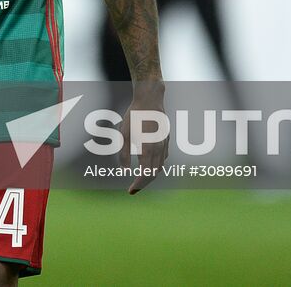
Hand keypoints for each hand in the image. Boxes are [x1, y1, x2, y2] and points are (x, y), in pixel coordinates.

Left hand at [120, 80, 167, 194]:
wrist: (150, 100)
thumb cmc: (135, 116)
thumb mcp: (124, 134)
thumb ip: (123, 154)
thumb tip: (124, 170)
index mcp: (148, 148)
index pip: (145, 174)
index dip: (138, 185)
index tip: (130, 191)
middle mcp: (159, 149)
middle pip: (153, 174)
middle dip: (143, 184)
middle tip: (132, 190)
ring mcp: (165, 144)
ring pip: (160, 167)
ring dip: (150, 176)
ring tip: (139, 180)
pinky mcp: (166, 140)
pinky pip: (163, 158)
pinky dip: (156, 166)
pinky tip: (149, 166)